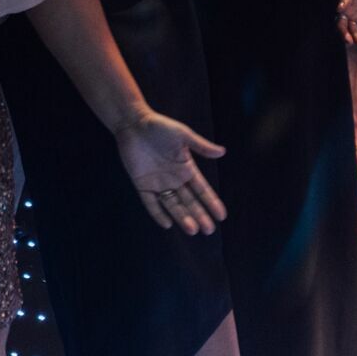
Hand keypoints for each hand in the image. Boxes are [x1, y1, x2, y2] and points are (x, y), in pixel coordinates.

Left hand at [114, 111, 226, 234]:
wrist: (133, 124)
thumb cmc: (160, 126)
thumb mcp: (183, 135)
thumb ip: (201, 146)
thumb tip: (223, 152)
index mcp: (186, 168)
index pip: (202, 189)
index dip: (211, 202)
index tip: (222, 216)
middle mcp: (174, 179)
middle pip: (189, 201)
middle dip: (200, 215)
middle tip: (209, 230)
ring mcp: (158, 183)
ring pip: (173, 205)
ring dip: (183, 217)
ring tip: (193, 230)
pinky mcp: (142, 185)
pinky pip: (151, 203)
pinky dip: (158, 214)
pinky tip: (167, 224)